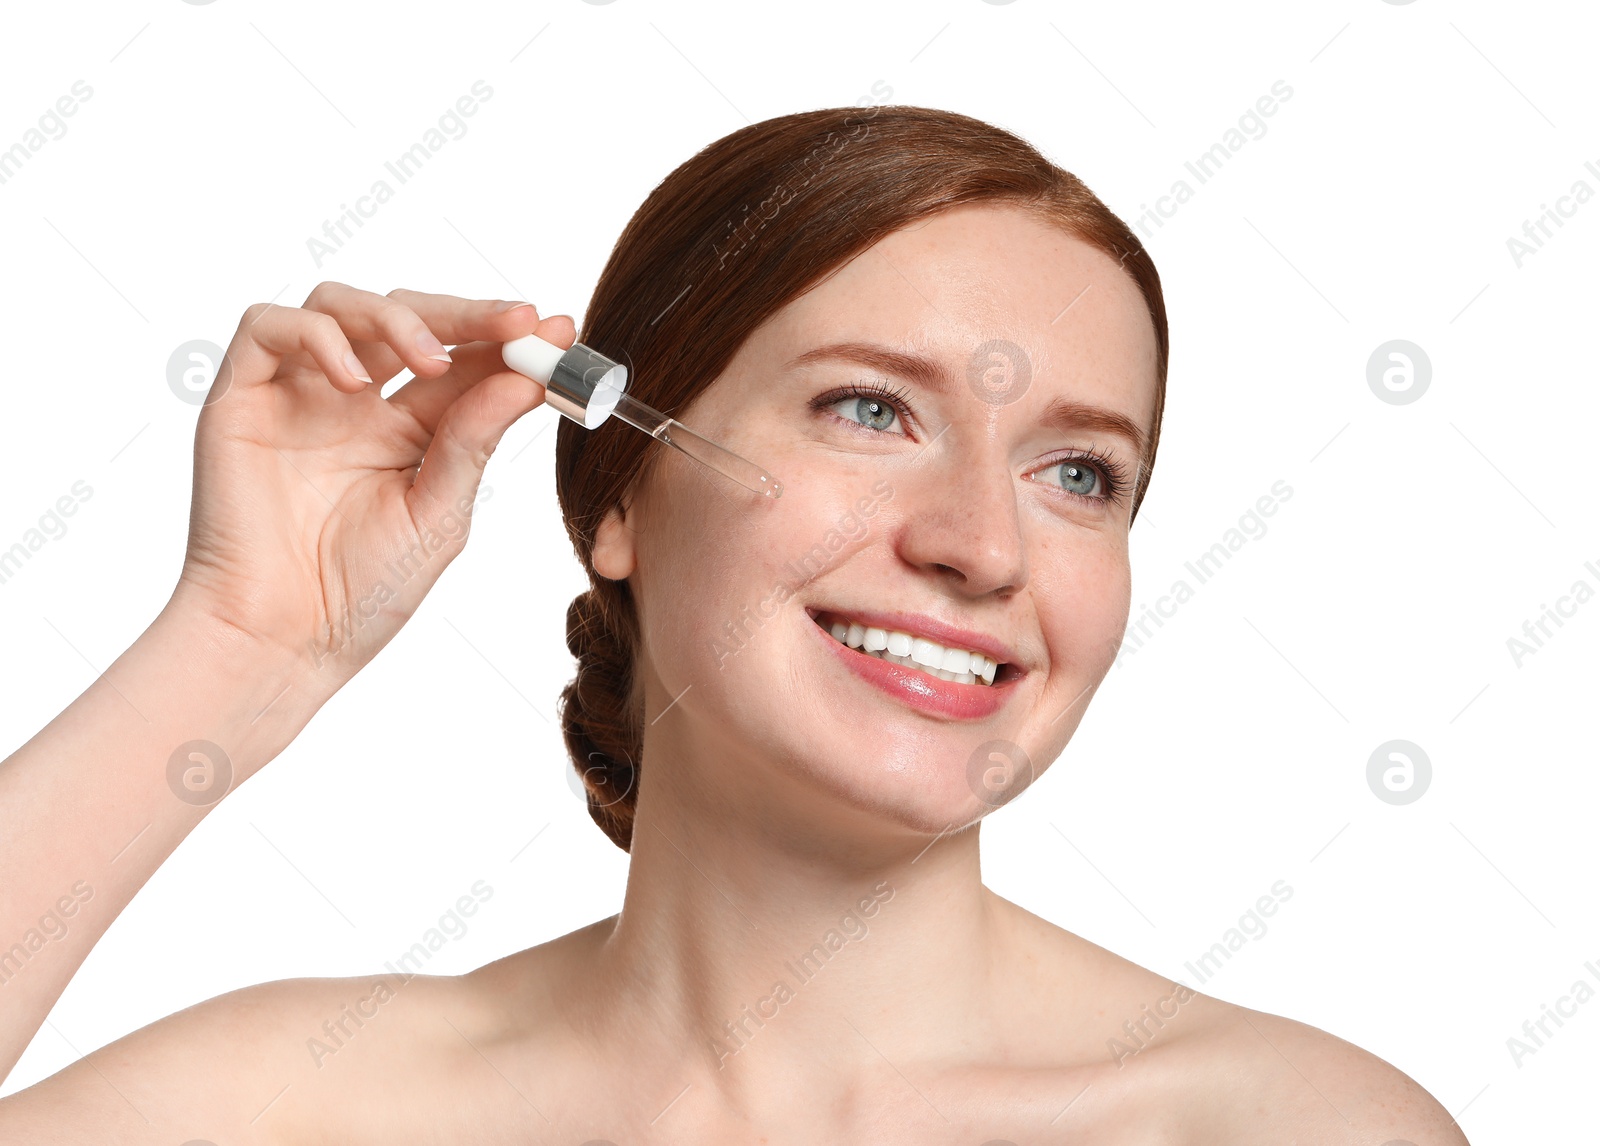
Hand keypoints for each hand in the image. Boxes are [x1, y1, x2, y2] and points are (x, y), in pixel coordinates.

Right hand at [169, 281, 572, 693]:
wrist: (284, 640)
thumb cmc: (362, 592)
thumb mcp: (439, 513)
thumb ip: (474, 441)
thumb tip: (526, 379)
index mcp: (408, 431)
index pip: (462, 363)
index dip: (507, 342)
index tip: (559, 331)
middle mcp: (354, 403)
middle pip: (409, 319)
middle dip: (467, 315)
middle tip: (516, 323)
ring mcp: (297, 395)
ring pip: (341, 304)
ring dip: (395, 318)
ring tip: (431, 362)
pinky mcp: (241, 398)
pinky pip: (266, 326)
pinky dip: (316, 335)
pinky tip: (355, 381)